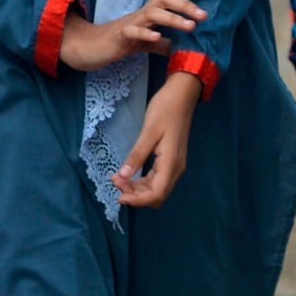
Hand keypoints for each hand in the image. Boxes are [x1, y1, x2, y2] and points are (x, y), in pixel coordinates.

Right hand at [59, 0, 204, 73]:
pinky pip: (133, 31)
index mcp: (148, 12)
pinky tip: (158, 37)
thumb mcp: (146, 42)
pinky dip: (146, 33)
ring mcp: (130, 23)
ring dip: (173, 18)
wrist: (91, 48)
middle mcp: (141, 13)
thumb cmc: (121, 41)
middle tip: (204, 15)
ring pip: (152, 13)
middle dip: (185, 3)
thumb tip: (182, 48)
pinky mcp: (119, 36)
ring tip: (191, 26)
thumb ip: (163, 43)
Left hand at [112, 71, 201, 207]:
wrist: (181, 95)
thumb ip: (136, 155)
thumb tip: (122, 176)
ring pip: (155, 188)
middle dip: (135, 195)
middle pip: (156, 195)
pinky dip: (141, 180)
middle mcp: (175, 169)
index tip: (118, 196)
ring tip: (117, 178)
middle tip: (114, 182)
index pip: (156, 194)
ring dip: (137, 188)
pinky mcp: (170, 159)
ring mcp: (174, 164)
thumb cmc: (165, 110)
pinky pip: (156, 178)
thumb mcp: (148, 131)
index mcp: (171, 164)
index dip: (137, 200)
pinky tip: (127, 174)